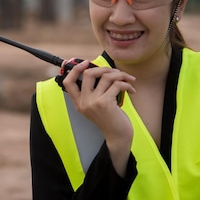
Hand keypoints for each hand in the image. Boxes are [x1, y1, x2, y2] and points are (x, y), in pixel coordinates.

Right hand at [62, 60, 135, 175]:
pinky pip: (117, 84)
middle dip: (104, 68)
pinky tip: (131, 89)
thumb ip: (94, 91)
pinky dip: (126, 84)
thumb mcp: (96, 106)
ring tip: (128, 79)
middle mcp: (84, 102)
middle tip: (116, 72)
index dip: (75, 69)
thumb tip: (101, 71)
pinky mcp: (105, 103)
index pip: (68, 82)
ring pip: (106, 77)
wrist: (117, 136)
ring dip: (120, 75)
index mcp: (79, 102)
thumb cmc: (110, 119)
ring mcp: (94, 102)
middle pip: (89, 74)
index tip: (86, 63)